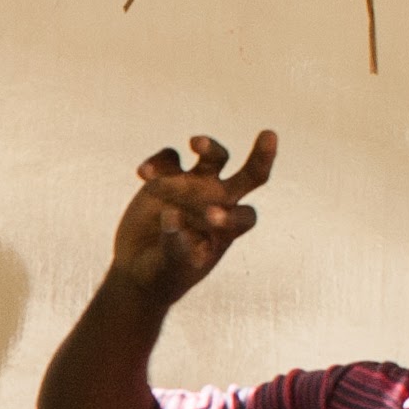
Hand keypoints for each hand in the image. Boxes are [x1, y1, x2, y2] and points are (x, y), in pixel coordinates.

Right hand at [109, 132, 277, 305]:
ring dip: (209, 146)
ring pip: (213, 156)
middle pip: (249, 175)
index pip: (244, 216)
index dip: (233, 214)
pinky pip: (169, 159)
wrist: (138, 267)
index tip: (210, 218)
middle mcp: (218, 201)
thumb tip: (171, 216)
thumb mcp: (169, 268)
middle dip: (262, 156)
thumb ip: (174, 246)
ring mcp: (193, 186)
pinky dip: (159, 162)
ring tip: (196, 144)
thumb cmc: (163, 273)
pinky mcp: (166, 177)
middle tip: (270, 135)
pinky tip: (143, 173)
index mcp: (228, 228)